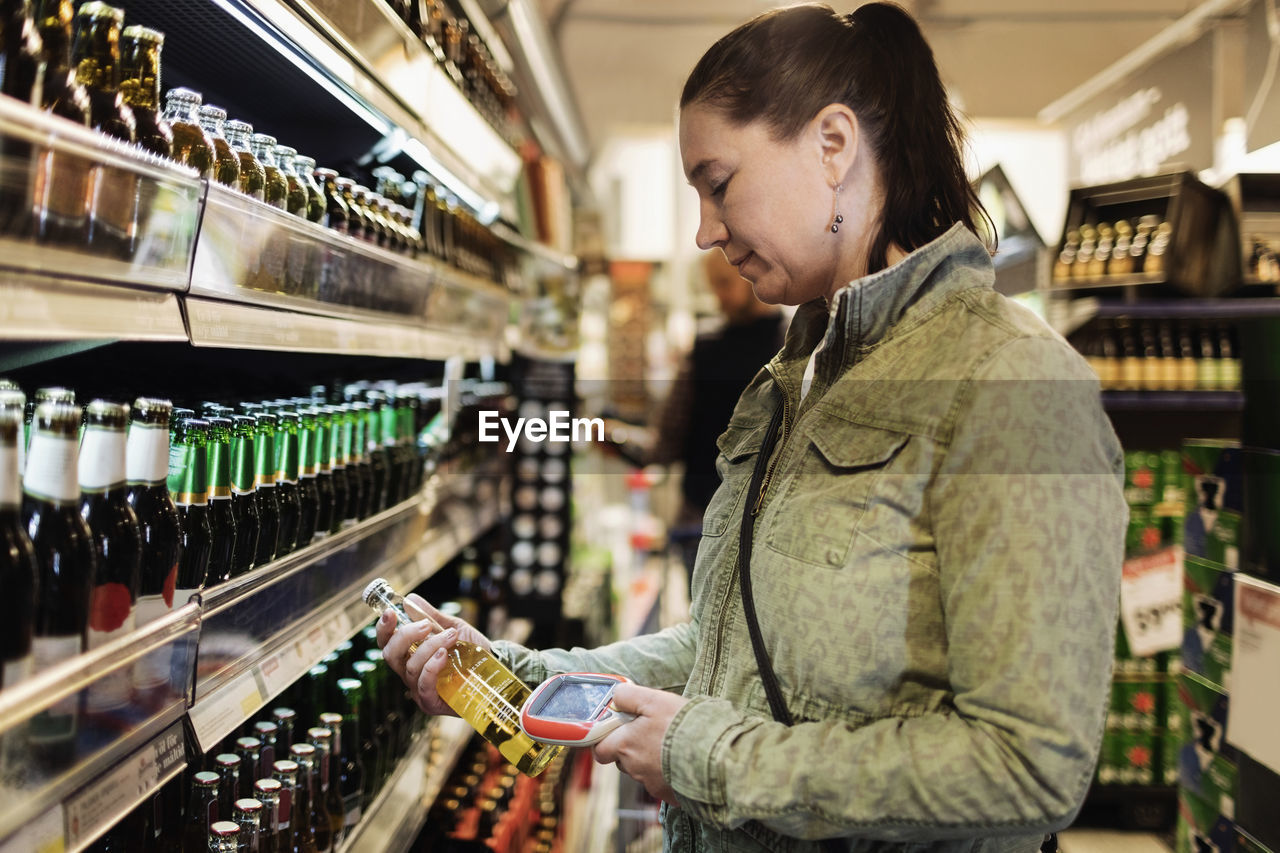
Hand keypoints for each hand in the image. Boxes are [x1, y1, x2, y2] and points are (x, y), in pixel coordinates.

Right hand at [375, 593, 492, 716]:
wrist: (495, 667)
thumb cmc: (472, 650)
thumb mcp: (453, 627)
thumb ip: (431, 616)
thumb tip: (410, 599)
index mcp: (410, 654)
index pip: (387, 642)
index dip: (384, 628)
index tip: (390, 612)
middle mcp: (409, 672)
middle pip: (391, 654)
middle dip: (405, 636)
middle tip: (426, 625)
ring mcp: (418, 689)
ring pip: (411, 666)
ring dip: (430, 646)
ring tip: (451, 636)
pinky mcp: (430, 702)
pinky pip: (423, 684)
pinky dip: (431, 666)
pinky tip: (443, 655)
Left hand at [591, 682, 687, 804]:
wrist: (711, 753)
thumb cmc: (680, 724)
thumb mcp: (652, 699)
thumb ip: (628, 696)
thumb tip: (615, 696)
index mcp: (625, 745)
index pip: (600, 749)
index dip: (606, 740)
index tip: (618, 730)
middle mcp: (633, 767)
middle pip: (622, 760)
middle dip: (631, 749)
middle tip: (649, 733)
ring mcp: (651, 783)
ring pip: (642, 771)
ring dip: (650, 760)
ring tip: (670, 745)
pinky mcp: (669, 794)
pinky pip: (662, 783)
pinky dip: (668, 773)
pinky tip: (681, 760)